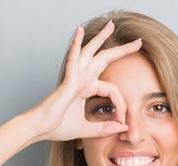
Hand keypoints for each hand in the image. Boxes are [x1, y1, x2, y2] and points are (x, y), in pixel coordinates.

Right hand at [29, 20, 142, 142]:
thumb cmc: (57, 127)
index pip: (112, 90)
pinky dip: (75, 44)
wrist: (40, 129)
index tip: (122, 121)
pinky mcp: (67, 81)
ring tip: (111, 25)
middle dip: (122, 50)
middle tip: (137, 42)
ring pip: (90, 52)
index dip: (121, 105)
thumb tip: (123, 127)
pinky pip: (73, 59)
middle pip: (104, 60)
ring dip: (101, 37)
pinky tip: (79, 31)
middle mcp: (81, 80)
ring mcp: (74, 78)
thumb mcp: (87, 129)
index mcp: (85, 89)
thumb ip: (104, 129)